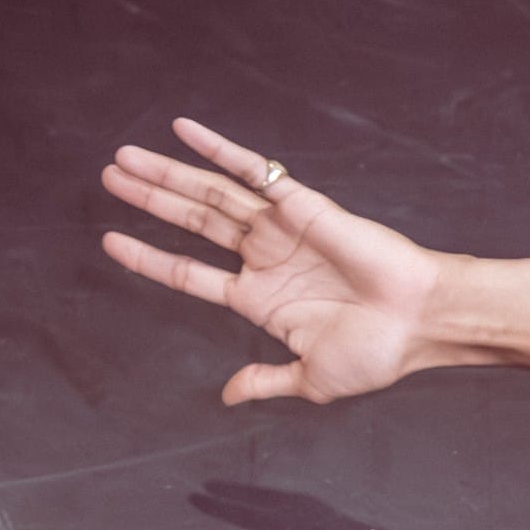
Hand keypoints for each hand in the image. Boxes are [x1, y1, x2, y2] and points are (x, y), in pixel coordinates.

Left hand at [99, 118, 454, 405]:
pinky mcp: (302, 205)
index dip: (148, 257)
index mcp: (260, 300)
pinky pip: (253, 171)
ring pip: (211, 195)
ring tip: (123, 159)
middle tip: (109, 178)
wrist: (421, 323)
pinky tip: (181, 132)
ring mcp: (280, 229)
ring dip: (167, 175)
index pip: (188, 274)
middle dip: (150, 199)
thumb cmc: (378, 353)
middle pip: (192, 222)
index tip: (110, 241)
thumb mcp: (310, 380)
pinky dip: (217, 150)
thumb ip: (265, 382)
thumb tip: (226, 397)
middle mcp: (264, 259)